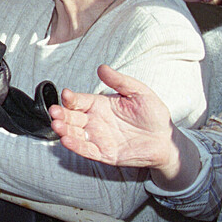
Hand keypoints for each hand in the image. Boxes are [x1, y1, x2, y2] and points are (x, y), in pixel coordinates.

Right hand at [49, 65, 200, 190]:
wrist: (167, 139)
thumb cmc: (153, 115)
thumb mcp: (139, 92)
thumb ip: (119, 81)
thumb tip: (102, 68)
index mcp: (99, 105)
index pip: (79, 100)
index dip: (70, 98)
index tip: (66, 94)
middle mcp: (95, 121)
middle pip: (71, 117)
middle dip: (61, 114)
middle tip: (54, 111)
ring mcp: (98, 137)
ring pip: (75, 133)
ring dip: (64, 130)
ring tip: (57, 126)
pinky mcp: (105, 153)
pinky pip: (87, 150)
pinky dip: (76, 146)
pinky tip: (66, 141)